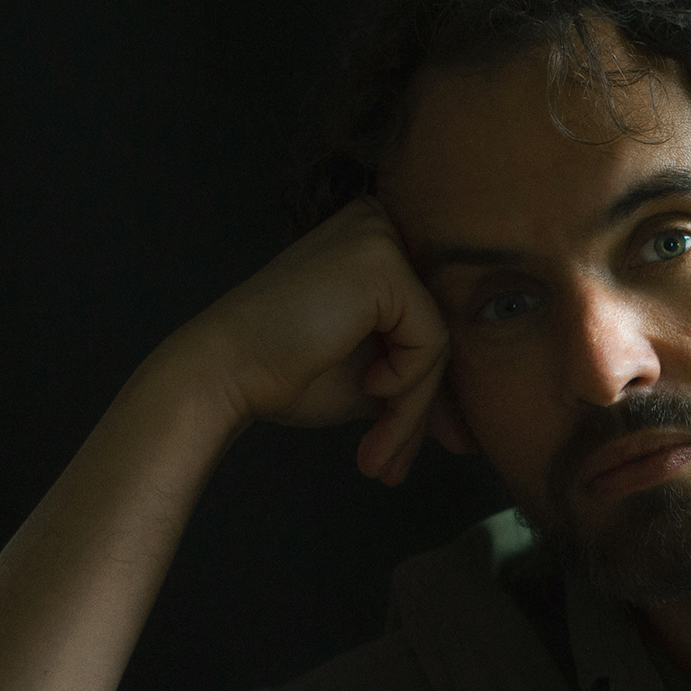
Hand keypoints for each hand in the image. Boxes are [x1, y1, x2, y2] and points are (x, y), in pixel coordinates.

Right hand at [166, 197, 454, 483]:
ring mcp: (381, 237)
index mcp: (378, 242)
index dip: (427, 390)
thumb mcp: (371, 378)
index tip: (415, 448)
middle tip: (391, 466)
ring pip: (437, 341)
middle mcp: (381, 224)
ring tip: (378, 455)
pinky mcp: (381, 262)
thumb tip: (466, 434)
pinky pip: (430, 340)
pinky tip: (367, 384)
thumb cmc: (286, 372)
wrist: (224, 374)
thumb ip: (418, 387)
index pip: (428, 320)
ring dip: (410, 410)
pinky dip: (405, 382)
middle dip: (420, 410)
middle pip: (435, 331)